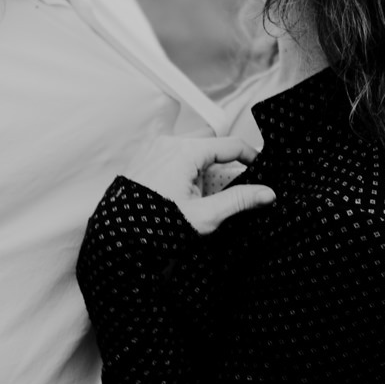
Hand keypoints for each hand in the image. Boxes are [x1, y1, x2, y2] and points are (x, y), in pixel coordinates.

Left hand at [121, 136, 273, 233]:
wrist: (117, 240)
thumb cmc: (156, 228)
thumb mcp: (204, 216)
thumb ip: (238, 200)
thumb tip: (267, 193)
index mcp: (185, 151)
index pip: (229, 144)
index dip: (250, 156)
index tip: (261, 169)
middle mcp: (168, 143)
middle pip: (210, 144)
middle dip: (224, 163)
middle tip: (231, 187)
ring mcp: (154, 150)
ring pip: (192, 150)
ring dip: (204, 168)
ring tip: (205, 196)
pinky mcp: (145, 159)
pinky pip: (174, 156)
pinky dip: (187, 170)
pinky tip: (186, 194)